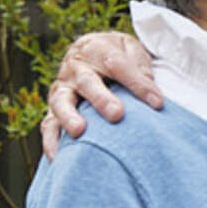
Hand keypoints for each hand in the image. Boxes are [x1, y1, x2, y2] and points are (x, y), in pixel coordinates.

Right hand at [39, 31, 161, 156]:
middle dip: (101, 98)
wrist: (89, 51)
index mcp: (96, 49)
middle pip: (87, 82)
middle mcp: (75, 69)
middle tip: (117, 114)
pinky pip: (48, 125)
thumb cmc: (117, 55)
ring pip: (61, 102)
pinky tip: (57, 158)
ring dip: (69, 117)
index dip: (137, 83)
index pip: (117, 64)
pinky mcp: (54, 110)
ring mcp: (62, 89)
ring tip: (80, 132)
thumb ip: (139, 66)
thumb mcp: (130, 49)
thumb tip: (151, 90)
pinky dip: (51, 141)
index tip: (157, 103)